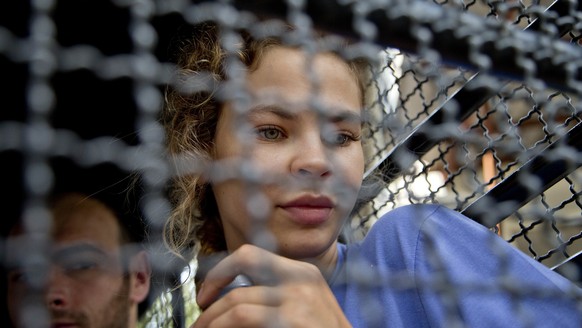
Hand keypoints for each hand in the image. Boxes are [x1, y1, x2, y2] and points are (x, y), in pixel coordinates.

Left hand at [192, 244, 351, 327]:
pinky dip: (223, 327)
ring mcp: (299, 299)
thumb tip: (231, 301)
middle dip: (212, 288)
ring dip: (212, 320)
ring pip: (237, 302)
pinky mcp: (294, 320)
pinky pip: (244, 317)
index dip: (221, 272)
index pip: (250, 255)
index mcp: (303, 273)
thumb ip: (276, 297)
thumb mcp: (306, 307)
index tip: (206, 295)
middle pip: (243, 263)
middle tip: (200, 315)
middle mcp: (301, 278)